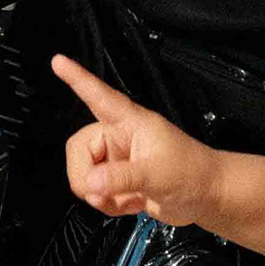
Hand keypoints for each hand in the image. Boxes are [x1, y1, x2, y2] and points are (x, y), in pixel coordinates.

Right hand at [52, 56, 217, 228]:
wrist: (206, 198)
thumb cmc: (193, 173)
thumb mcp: (158, 174)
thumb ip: (122, 177)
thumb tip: (91, 181)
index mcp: (131, 122)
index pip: (100, 96)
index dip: (77, 78)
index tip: (58, 61)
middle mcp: (120, 137)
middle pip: (79, 150)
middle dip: (86, 177)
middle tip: (104, 192)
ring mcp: (117, 160)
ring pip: (83, 175)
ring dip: (100, 195)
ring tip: (129, 197)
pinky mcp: (117, 180)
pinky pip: (94, 191)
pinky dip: (108, 203)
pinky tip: (131, 202)